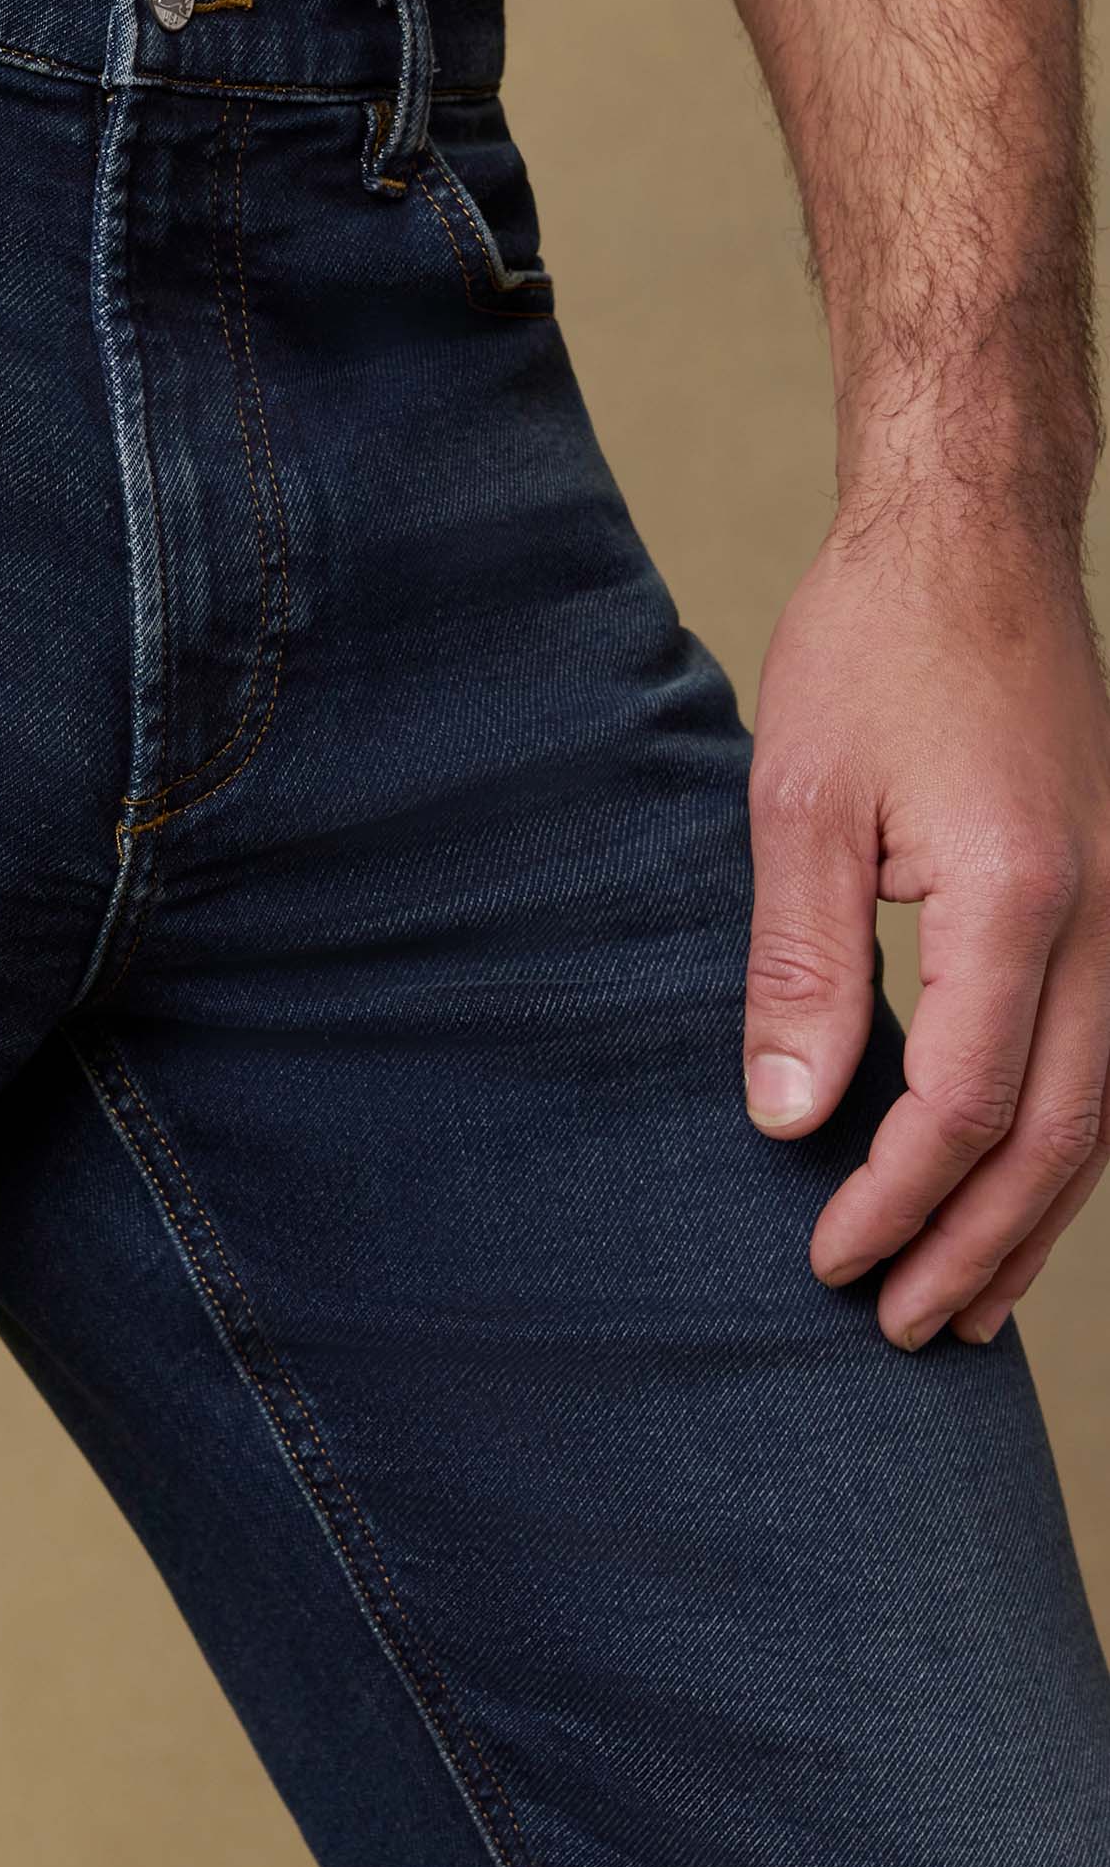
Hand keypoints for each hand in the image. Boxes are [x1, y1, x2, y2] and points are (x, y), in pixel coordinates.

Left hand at [743, 521, 1109, 1348]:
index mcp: (1018, 897)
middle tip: (895, 1328)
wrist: (975, 539)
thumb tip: (788, 1117)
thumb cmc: (879, 648)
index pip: (968, 1107)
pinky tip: (1012, 1192)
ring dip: (1032, 1219)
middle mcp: (1105, 919)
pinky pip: (1107, 1057)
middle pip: (1061, 1139)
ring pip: (1106, 1113)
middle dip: (975, 1246)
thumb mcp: (801, 803)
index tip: (824, 1263)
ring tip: (959, 1305)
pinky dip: (1062, 1145)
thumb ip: (802, 970)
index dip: (896, 1201)